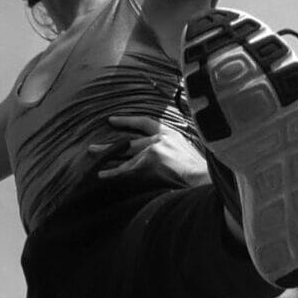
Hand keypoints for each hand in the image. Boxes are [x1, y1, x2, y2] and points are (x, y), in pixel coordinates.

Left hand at [92, 112, 211, 186]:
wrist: (204, 178)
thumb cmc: (200, 170)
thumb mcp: (187, 151)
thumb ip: (172, 148)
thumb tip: (161, 155)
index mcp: (170, 133)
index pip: (145, 122)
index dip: (128, 121)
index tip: (112, 120)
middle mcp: (160, 138)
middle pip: (129, 140)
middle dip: (111, 144)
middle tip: (93, 146)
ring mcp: (153, 149)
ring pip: (126, 154)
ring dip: (107, 155)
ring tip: (92, 155)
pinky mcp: (150, 161)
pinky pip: (127, 168)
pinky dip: (113, 172)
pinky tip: (102, 175)